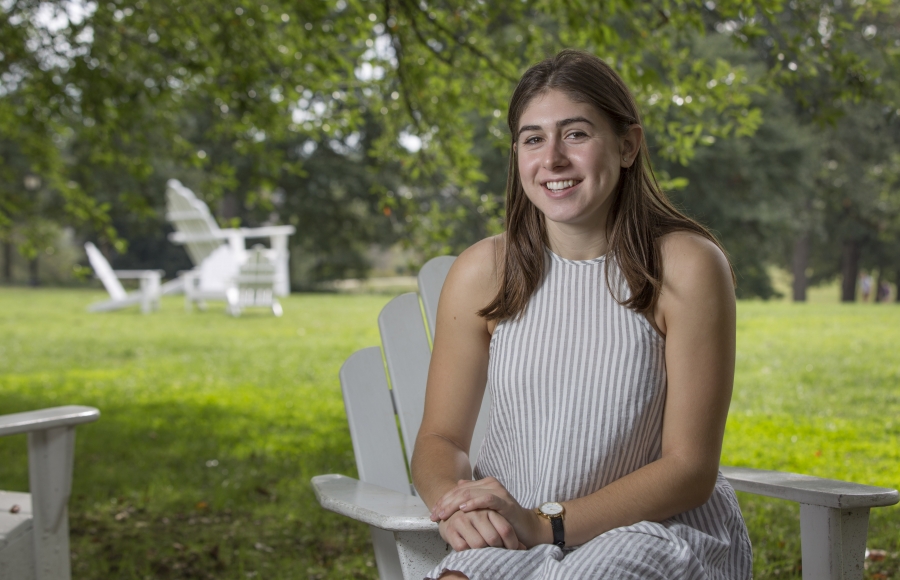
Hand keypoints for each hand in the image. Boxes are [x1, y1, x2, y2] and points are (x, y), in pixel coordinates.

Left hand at [431, 477, 546, 547]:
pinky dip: (473, 503)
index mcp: (484, 484)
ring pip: (470, 493)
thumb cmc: (504, 519)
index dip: (444, 500)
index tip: (433, 513)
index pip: (458, 489)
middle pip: (461, 490)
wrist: (526, 528)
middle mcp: (490, 484)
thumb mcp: (485, 507)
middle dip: (445, 503)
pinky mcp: (505, 502)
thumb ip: (473, 494)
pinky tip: (463, 508)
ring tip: (444, 513)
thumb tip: (458, 484)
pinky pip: (487, 500)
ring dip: (454, 504)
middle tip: (434, 515)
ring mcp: (498, 492)